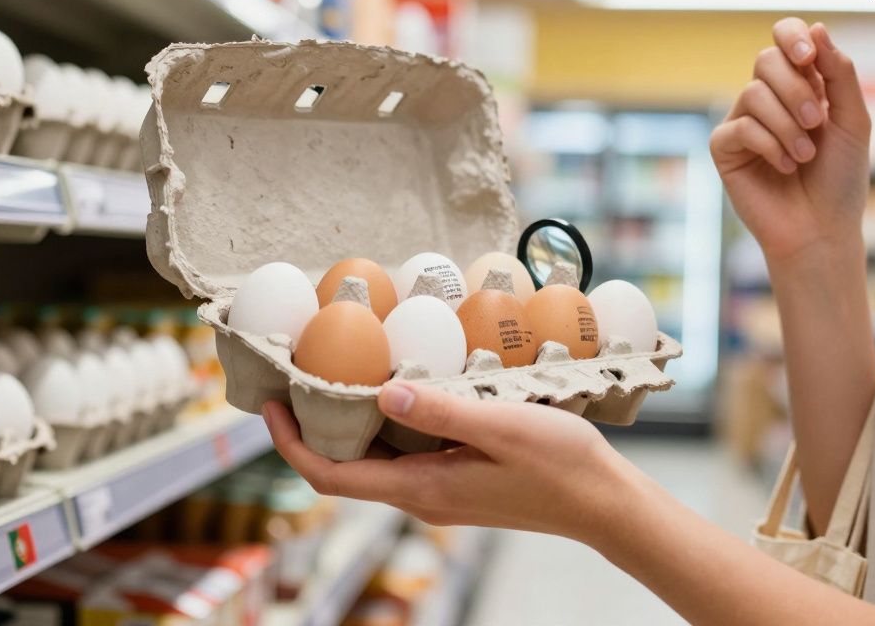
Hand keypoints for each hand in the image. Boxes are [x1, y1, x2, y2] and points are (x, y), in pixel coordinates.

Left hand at [263, 382, 633, 542]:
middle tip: (296, 374)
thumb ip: (442, 411)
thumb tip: (380, 393)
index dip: (290, 443)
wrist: (604, 504)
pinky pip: (403, 452)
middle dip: (310, 427)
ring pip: (372, 459)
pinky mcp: (457, 479)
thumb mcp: (501, 427)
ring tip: (336, 371)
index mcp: (421, 487)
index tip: (269, 404)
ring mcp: (438, 490)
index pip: (331, 475)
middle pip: (343, 467)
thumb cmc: (560, 466)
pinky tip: (398, 385)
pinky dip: (385, 421)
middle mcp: (421, 495)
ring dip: (347, 422)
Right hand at [710, 19, 871, 261]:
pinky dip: (769, 145)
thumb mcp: (853, 121)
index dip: (791, 36)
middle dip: (796, 89)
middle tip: (817, 123)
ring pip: (754, 94)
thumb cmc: (841, 179)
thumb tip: (817, 27)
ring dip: (787, 125)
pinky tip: (784, 167)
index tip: (809, 55)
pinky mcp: (725, 149)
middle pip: (766, 60)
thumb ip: (839, 74)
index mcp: (802, 85)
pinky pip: (740, 127)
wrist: (821, 229)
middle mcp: (769, 99)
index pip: (785, 39)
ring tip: (804, 156)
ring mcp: (744, 122)